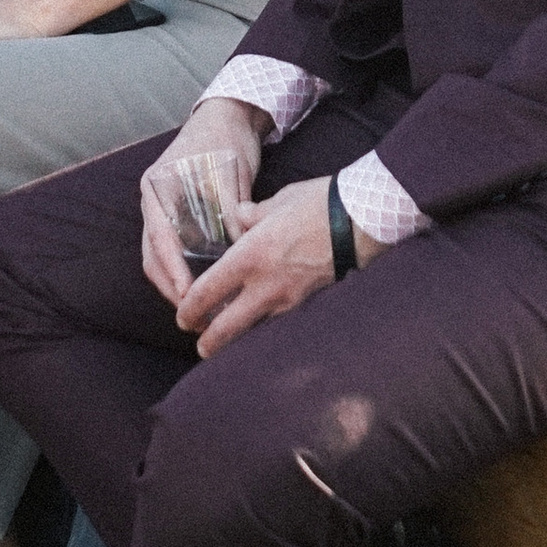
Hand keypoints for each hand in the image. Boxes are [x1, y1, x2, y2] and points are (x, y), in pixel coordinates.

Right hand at [138, 96, 265, 309]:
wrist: (227, 115)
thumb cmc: (226, 138)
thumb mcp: (231, 173)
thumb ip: (233, 209)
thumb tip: (242, 249)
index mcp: (158, 187)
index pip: (160, 238)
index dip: (173, 270)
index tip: (188, 296)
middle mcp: (152, 201)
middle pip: (152, 255)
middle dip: (170, 287)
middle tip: (193, 314)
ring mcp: (161, 209)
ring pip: (157, 257)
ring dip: (173, 284)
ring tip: (197, 308)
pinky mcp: (174, 216)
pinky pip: (170, 250)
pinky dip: (180, 271)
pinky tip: (200, 288)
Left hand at [175, 176, 376, 358]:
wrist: (363, 220)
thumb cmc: (319, 204)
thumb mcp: (277, 201)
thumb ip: (251, 214)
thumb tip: (239, 217)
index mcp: (249, 256)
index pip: (207, 292)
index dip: (189, 309)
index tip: (182, 317)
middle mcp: (265, 285)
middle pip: (226, 328)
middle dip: (209, 342)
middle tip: (200, 346)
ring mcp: (289, 299)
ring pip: (254, 332)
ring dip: (238, 341)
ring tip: (228, 344)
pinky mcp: (310, 304)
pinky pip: (279, 324)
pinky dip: (265, 329)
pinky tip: (262, 327)